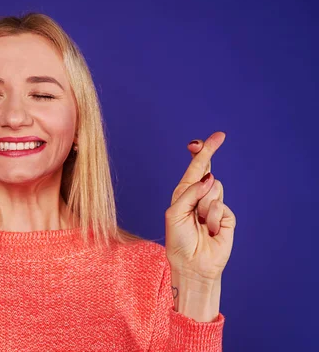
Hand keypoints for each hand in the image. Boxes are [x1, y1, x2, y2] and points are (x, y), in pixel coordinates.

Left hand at [165, 131, 235, 282]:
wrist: (193, 265)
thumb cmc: (179, 240)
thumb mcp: (175, 213)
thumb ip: (190, 193)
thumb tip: (210, 178)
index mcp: (185, 192)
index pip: (196, 167)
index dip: (205, 151)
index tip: (218, 137)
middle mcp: (200, 196)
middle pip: (208, 171)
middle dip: (208, 160)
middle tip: (210, 151)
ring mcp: (214, 206)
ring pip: (214, 189)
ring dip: (204, 206)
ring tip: (199, 223)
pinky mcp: (227, 217)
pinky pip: (220, 206)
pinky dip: (212, 219)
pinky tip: (209, 231)